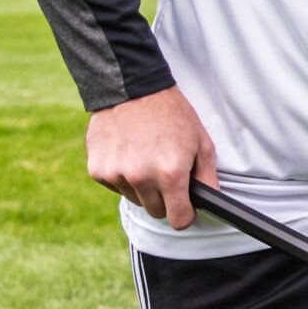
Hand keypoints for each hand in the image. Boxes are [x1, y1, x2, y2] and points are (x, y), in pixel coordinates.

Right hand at [86, 86, 217, 227]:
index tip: (184, 207)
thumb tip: (211, 201)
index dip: (184, 215)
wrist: (131, 88)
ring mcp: (116, 174)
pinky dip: (122, 176)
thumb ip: (207, 176)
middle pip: (156, 211)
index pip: (178, 220)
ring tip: (145, 156)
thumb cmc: (171, 114)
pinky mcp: (97, 170)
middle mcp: (141, 178)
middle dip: (164, 199)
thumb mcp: (200, 141)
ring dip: (142, 187)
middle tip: (166, 173)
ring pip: (134, 199)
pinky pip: (115, 186)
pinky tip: (127, 152)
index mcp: (170, 174)